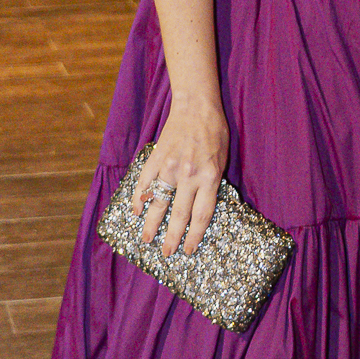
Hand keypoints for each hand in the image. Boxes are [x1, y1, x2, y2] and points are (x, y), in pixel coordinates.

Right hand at [131, 92, 229, 257]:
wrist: (196, 105)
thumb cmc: (215, 131)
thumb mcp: (223, 159)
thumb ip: (212, 182)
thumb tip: (201, 205)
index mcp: (210, 177)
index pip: (201, 215)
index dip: (194, 235)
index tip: (189, 250)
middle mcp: (189, 176)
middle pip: (179, 214)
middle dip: (172, 237)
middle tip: (166, 253)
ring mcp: (170, 167)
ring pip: (158, 202)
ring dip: (151, 223)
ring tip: (146, 239)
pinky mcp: (156, 158)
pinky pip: (144, 182)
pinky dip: (139, 197)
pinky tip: (136, 210)